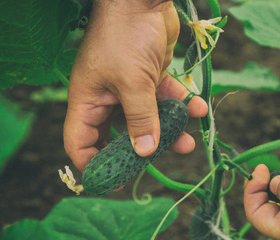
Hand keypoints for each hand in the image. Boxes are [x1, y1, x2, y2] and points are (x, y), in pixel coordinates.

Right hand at [64, 0, 206, 171]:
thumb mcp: (133, 82)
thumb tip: (145, 153)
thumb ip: (141, 119)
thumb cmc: (127, 36)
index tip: (114, 181)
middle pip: (120, 135)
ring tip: (189, 144)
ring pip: (149, 121)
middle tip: (159, 163)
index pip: (81, 141)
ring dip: (169, 132)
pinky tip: (198, 108)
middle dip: (141, 150)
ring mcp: (131, 89)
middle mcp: (108, 98)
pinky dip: (182, 106)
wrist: (145, 0)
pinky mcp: (152, 78)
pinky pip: (166, 100)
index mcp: (89, 100)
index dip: (93, 164)